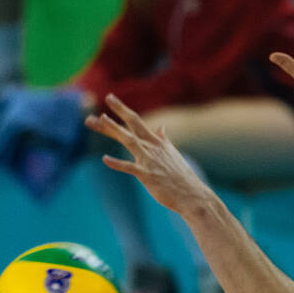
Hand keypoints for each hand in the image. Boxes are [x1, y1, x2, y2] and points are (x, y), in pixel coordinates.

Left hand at [85, 94, 211, 212]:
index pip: (137, 121)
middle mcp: (153, 147)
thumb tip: (162, 128)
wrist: (192, 195)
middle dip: (120, 110)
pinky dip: (117, 164)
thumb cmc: (182, 178)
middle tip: (108, 97)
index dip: (122, 109)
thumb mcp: (173, 154)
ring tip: (100, 118)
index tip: (109, 98)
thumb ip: (164, 140)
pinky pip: (130, 168)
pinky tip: (105, 159)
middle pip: (134, 124)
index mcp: (158, 142)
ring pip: (129, 140)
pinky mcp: (147, 175)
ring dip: (115, 129)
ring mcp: (150, 160)